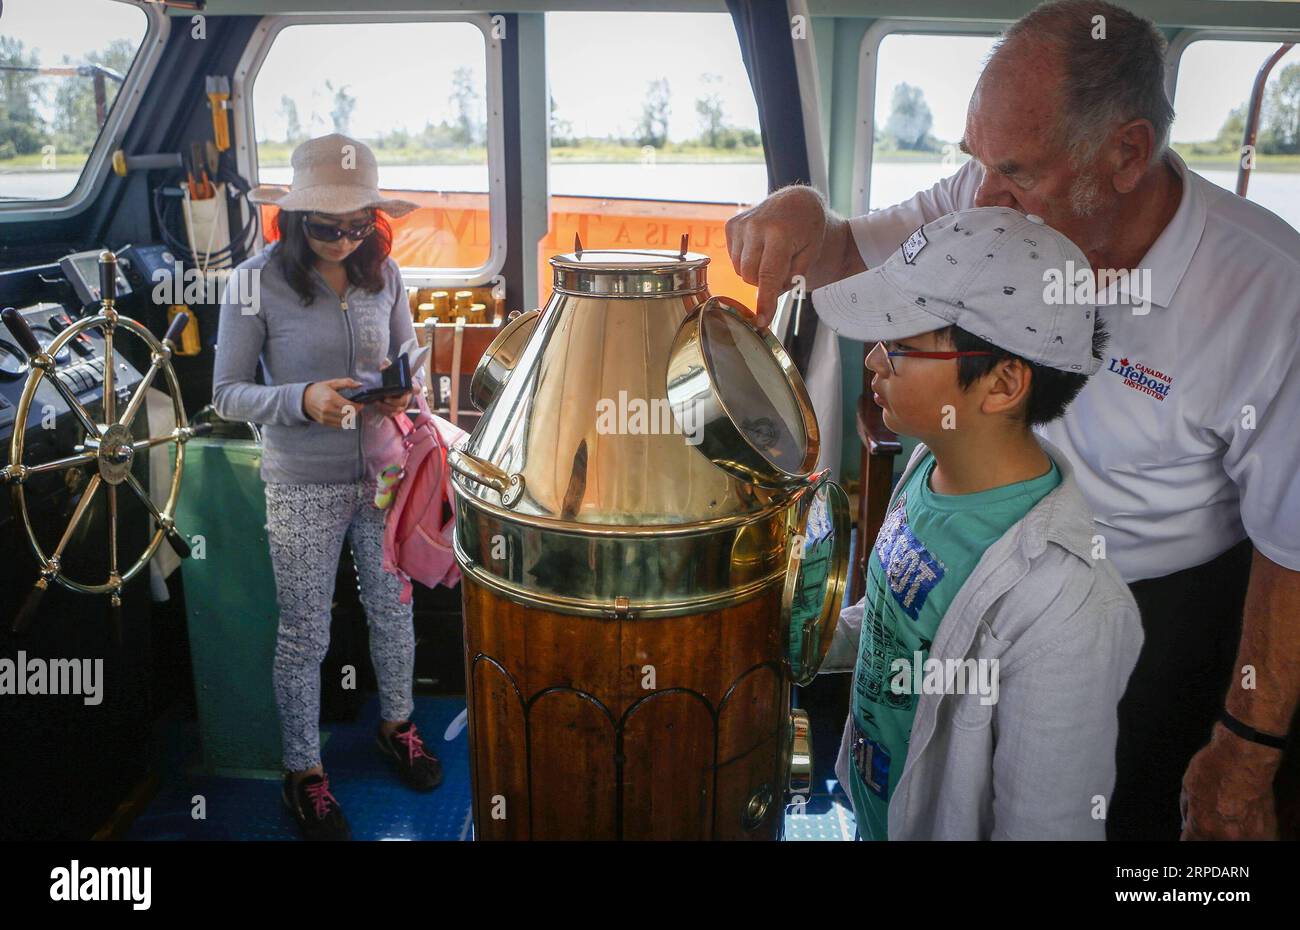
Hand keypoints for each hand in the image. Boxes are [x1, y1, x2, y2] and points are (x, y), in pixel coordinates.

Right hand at [303, 377, 363, 427]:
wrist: (304, 398)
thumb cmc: (319, 390)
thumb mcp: (332, 383)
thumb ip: (346, 383)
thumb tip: (360, 384)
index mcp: (330, 398)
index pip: (349, 406)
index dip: (358, 406)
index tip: (361, 404)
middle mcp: (327, 408)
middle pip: (347, 415)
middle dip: (355, 412)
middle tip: (357, 408)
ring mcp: (324, 416)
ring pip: (343, 421)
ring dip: (350, 417)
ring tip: (351, 411)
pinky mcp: (323, 421)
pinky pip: (337, 425)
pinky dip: (343, 421)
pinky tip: (344, 416)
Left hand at [372, 357, 412, 416]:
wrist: (387, 386)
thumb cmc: (390, 378)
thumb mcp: (389, 370)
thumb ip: (387, 365)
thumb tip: (383, 363)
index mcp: (409, 387)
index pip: (416, 389)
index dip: (414, 390)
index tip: (408, 388)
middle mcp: (407, 398)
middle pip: (403, 402)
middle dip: (394, 401)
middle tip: (385, 398)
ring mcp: (402, 406)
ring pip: (397, 410)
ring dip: (386, 407)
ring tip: (377, 402)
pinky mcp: (395, 411)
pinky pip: (391, 414)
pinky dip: (384, 411)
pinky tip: (377, 406)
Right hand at [725, 185, 829, 325]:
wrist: (796, 200)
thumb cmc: (808, 229)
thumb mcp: (811, 253)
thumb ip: (792, 277)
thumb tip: (770, 299)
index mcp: (780, 233)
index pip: (768, 275)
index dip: (765, 301)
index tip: (761, 321)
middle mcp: (756, 227)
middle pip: (750, 275)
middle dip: (764, 282)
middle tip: (781, 270)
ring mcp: (742, 225)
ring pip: (740, 269)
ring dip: (755, 271)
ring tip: (771, 255)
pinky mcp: (732, 225)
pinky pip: (734, 258)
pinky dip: (746, 260)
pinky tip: (760, 247)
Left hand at [1179, 723, 1280, 839]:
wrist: (1246, 754)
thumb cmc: (1216, 766)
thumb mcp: (1188, 786)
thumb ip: (1187, 811)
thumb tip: (1187, 823)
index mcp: (1203, 826)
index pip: (1190, 843)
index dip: (1191, 834)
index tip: (1193, 830)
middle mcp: (1226, 836)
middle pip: (1212, 842)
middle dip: (1210, 832)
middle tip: (1215, 816)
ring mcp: (1248, 835)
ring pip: (1234, 842)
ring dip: (1231, 833)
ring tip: (1231, 813)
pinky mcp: (1266, 830)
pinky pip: (1254, 838)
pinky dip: (1249, 830)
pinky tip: (1245, 815)